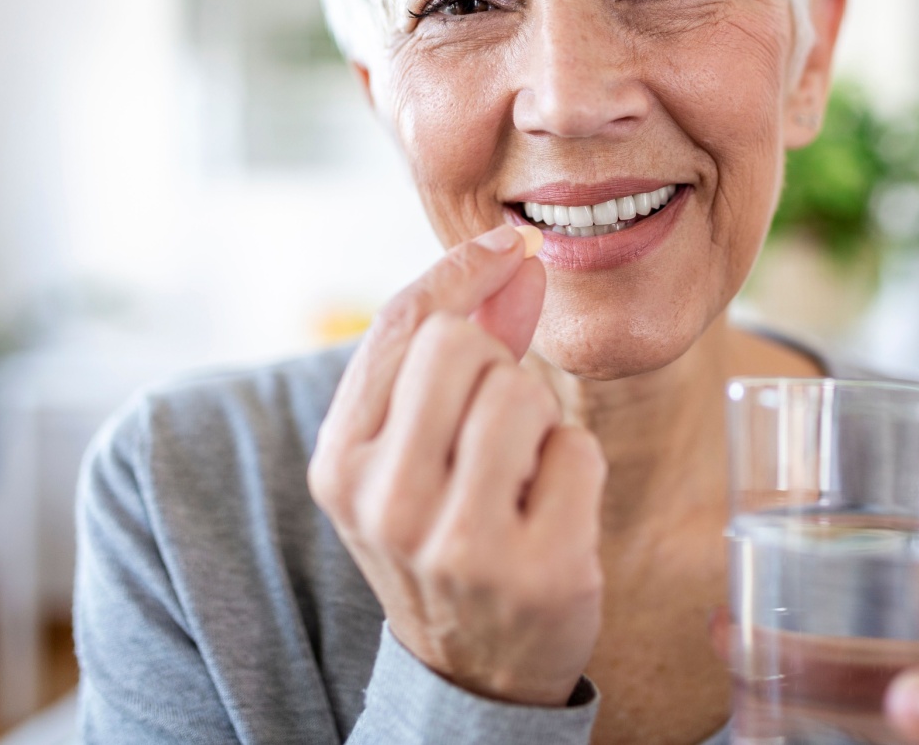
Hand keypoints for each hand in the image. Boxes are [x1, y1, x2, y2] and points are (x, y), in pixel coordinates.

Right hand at [308, 225, 606, 706]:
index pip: (401, 322)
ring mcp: (459, 545)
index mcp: (341, 463)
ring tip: (518, 475)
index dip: (461, 268)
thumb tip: (514, 254)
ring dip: (538, 420)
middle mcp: (386, 504)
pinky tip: (548, 511)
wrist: (475, 671)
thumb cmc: (445, 532)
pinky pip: (578, 450)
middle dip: (497, 363)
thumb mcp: (412, 450)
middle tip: (496, 419)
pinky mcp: (537, 571)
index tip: (507, 247)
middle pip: (461, 343)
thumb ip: (451, 350)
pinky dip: (575, 466)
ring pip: (522, 393)